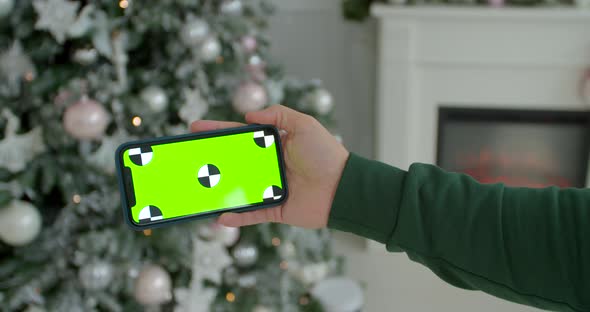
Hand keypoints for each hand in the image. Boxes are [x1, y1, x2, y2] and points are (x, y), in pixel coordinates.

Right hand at [191, 105, 348, 228]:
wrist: (343, 188)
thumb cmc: (325, 154)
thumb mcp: (304, 125)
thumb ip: (278, 114)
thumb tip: (249, 115)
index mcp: (273, 145)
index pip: (239, 136)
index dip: (217, 131)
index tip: (195, 128)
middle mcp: (268, 166)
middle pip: (232, 163)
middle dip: (209, 160)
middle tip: (186, 158)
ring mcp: (269, 188)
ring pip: (237, 189)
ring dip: (216, 190)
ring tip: (195, 188)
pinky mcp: (275, 210)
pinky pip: (251, 214)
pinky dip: (236, 216)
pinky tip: (219, 215)